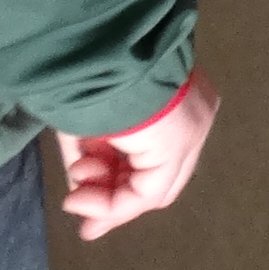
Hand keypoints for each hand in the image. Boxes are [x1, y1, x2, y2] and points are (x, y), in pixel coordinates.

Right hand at [56, 71, 218, 239]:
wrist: (94, 52)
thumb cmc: (85, 78)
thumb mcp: (87, 124)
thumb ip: (89, 162)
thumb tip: (80, 202)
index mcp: (178, 97)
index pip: (158, 154)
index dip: (120, 182)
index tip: (81, 201)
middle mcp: (194, 113)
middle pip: (158, 174)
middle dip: (114, 201)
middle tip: (80, 216)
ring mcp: (191, 129)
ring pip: (152, 187)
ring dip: (105, 200)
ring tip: (74, 195)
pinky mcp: (178, 144)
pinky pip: (146, 193)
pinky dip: (111, 205)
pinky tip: (78, 198)